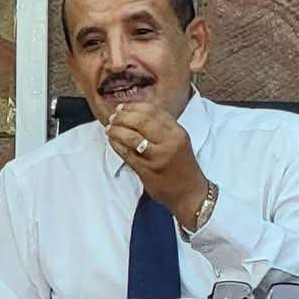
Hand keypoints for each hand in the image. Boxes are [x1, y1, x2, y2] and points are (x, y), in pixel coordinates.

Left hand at [105, 99, 208, 228]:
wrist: (189, 192)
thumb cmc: (182, 165)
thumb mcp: (179, 141)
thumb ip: (163, 127)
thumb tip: (138, 113)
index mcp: (178, 132)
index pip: (154, 112)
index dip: (135, 107)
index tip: (124, 106)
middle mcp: (169, 142)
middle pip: (142, 121)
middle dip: (124, 116)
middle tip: (114, 116)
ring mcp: (157, 157)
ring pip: (132, 137)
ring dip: (117, 130)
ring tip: (109, 128)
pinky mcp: (146, 170)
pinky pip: (127, 154)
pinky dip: (116, 145)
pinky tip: (112, 141)